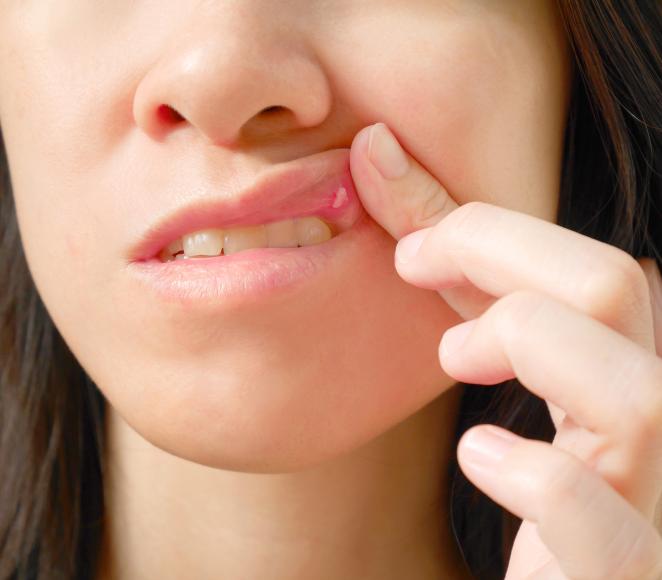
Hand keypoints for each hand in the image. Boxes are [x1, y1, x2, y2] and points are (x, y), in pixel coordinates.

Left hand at [349, 122, 661, 578]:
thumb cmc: (521, 464)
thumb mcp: (490, 350)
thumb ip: (451, 268)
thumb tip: (374, 151)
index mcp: (626, 363)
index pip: (588, 266)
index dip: (491, 231)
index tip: (412, 246)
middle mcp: (656, 415)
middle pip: (618, 287)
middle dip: (503, 255)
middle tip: (417, 267)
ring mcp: (651, 497)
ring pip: (630, 392)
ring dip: (520, 344)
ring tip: (453, 355)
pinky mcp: (623, 568)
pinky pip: (589, 510)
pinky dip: (527, 473)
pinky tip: (477, 454)